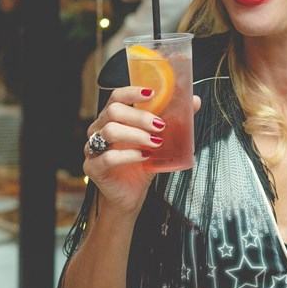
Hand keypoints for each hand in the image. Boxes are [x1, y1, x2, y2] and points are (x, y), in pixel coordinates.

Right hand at [82, 87, 200, 215]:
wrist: (130, 194)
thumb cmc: (141, 163)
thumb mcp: (158, 139)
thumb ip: (173, 120)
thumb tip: (194, 101)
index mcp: (112, 118)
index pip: (117, 97)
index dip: (132, 92)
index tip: (152, 93)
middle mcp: (99, 129)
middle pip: (114, 111)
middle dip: (139, 117)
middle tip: (160, 126)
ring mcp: (92, 148)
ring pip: (110, 131)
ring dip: (136, 135)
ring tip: (155, 143)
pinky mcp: (93, 167)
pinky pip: (109, 157)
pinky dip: (129, 156)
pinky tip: (144, 157)